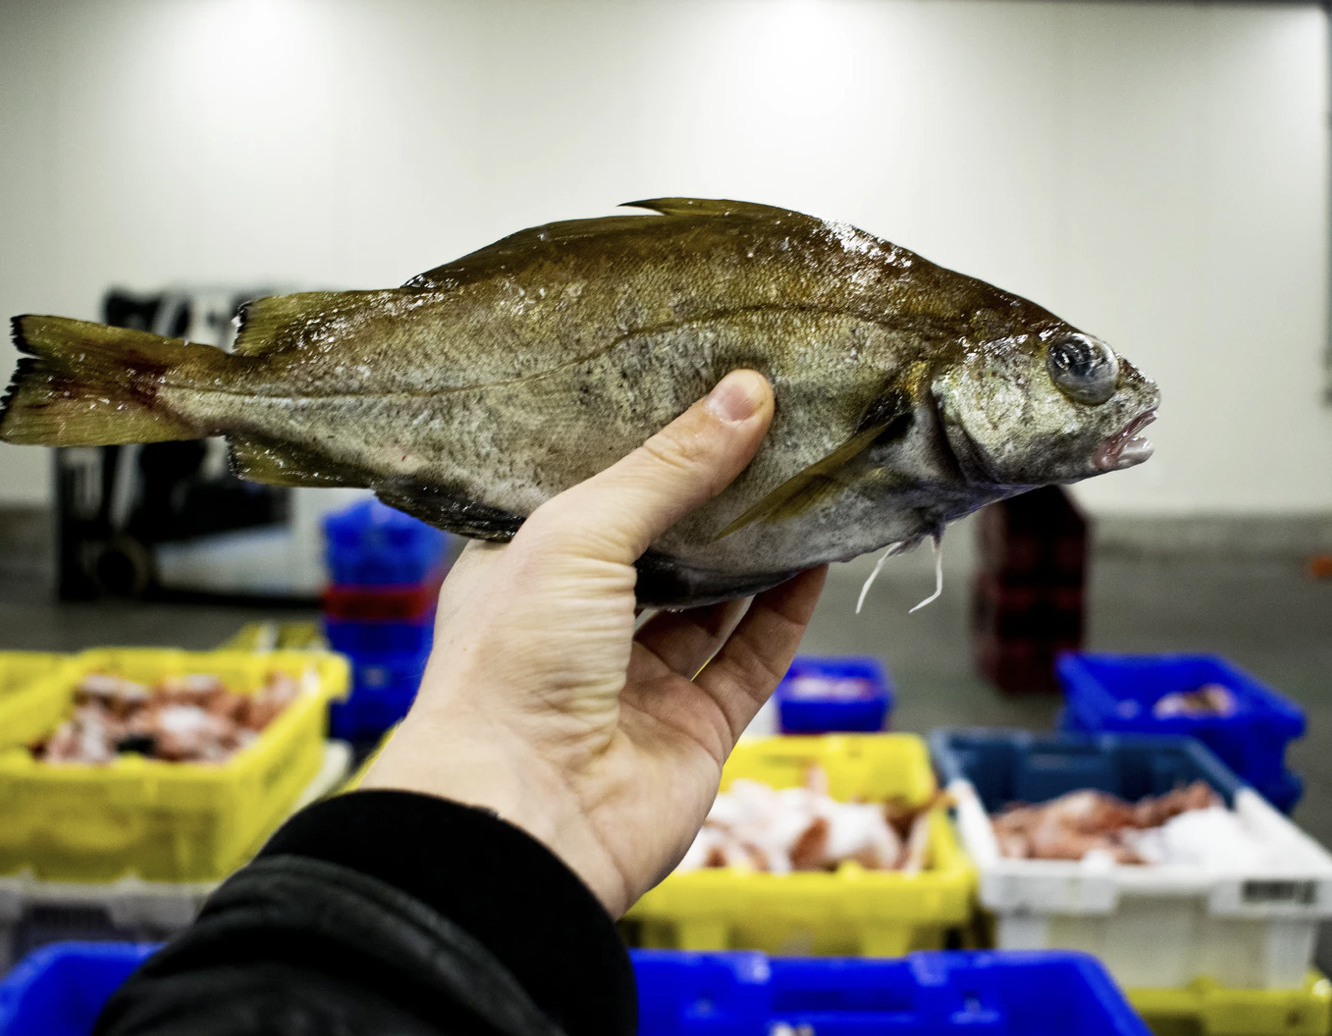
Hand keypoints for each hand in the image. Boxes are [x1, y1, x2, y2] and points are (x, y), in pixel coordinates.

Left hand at [359, 371, 826, 914]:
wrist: (525, 817)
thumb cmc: (514, 663)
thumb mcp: (579, 534)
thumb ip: (666, 469)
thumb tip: (746, 395)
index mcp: (521, 574)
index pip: (587, 498)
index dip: (642, 451)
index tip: (699, 397)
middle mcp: (576, 627)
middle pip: (658, 549)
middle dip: (710, 500)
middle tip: (769, 432)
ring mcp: (635, 684)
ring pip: (710, 606)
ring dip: (755, 553)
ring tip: (803, 482)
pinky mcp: (691, 733)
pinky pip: (748, 661)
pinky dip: (785, 614)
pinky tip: (817, 561)